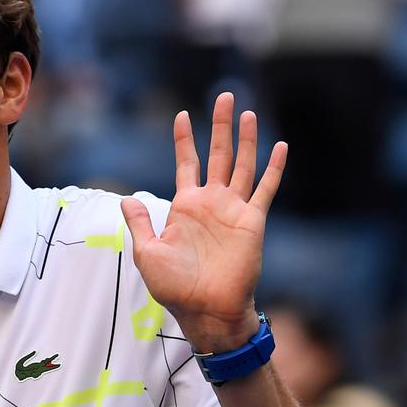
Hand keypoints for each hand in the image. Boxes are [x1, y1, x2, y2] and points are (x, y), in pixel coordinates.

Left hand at [120, 93, 285, 351]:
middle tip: (225, 96)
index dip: (185, 140)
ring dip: (245, 138)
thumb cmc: (175, 287)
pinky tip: (280, 145)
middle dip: (220, 125)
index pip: (186, 164)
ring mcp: (233, 210)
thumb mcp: (148, 252)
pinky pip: (265, 189)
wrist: (205, 310)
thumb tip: (126, 198)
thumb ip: (139, 223)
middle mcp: (211, 203)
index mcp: (185, 206)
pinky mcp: (252, 221)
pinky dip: (274, 167)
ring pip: (241, 164)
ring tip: (247, 111)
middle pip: (217, 154)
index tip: (182, 115)